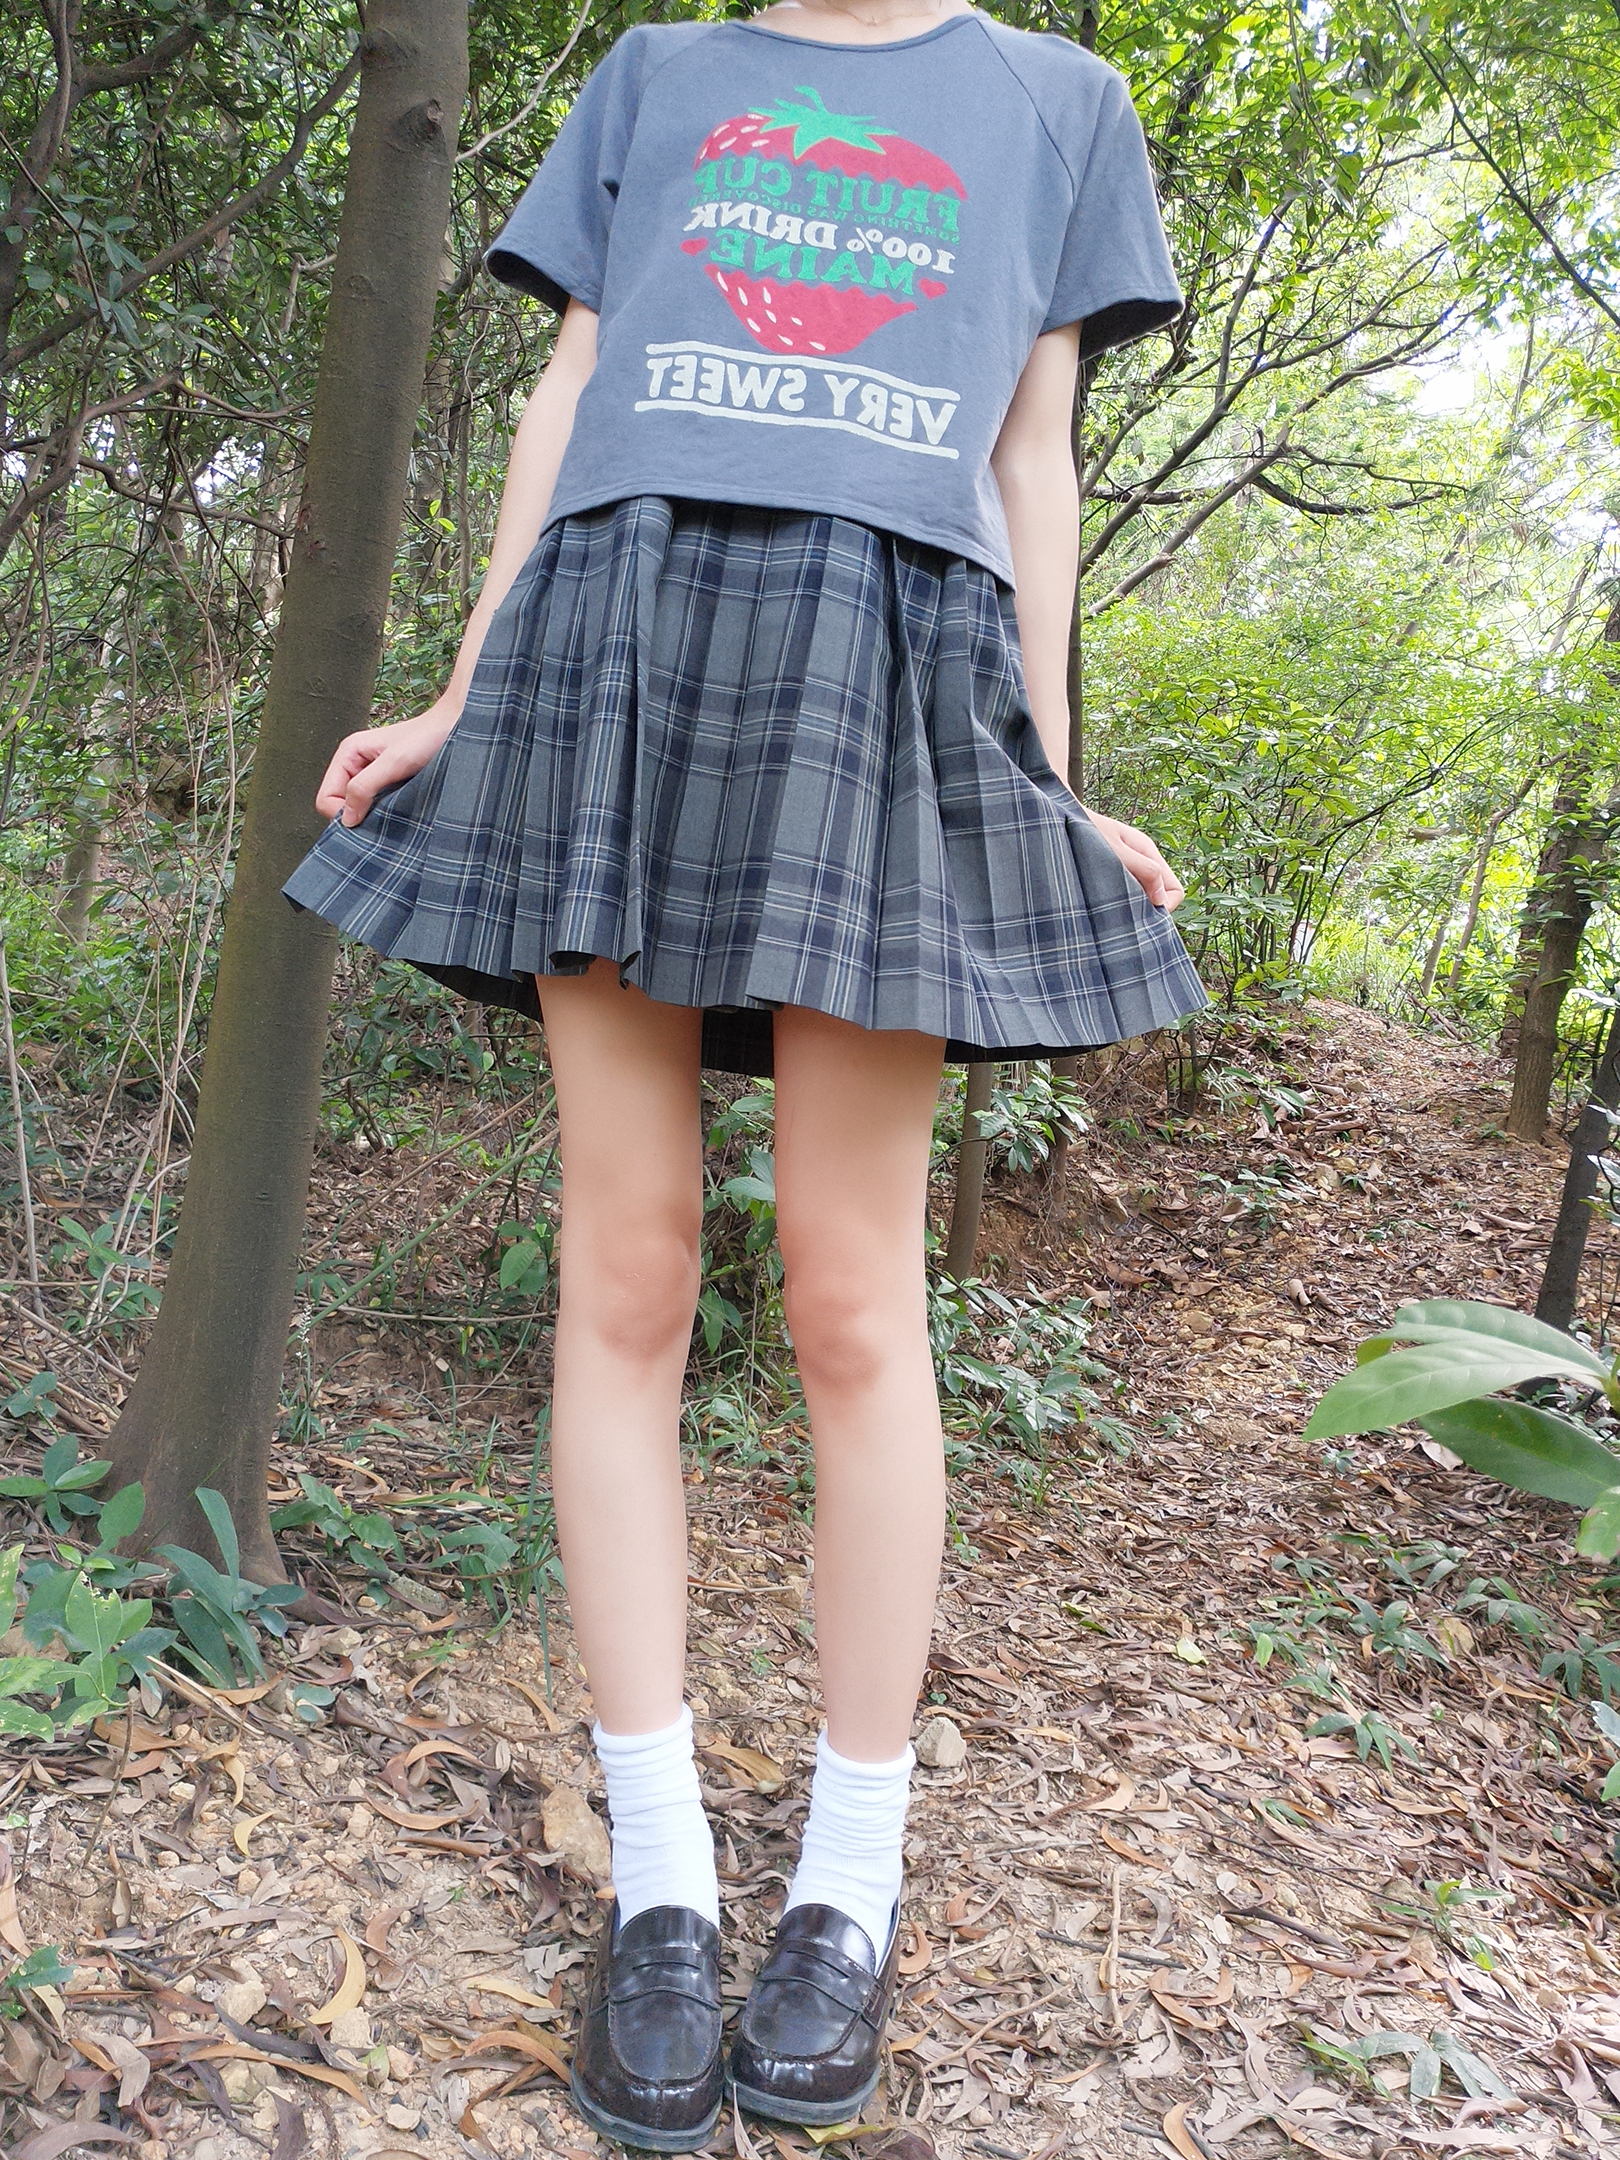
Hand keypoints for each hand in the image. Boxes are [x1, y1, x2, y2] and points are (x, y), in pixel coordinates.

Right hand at [315, 702, 458, 827]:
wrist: (457, 727)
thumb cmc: (428, 738)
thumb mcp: (394, 763)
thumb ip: (364, 787)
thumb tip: (346, 819)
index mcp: (348, 754)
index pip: (326, 797)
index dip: (343, 813)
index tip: (369, 818)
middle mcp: (355, 765)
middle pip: (339, 805)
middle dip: (357, 816)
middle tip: (385, 817)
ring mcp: (372, 776)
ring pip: (358, 808)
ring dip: (373, 815)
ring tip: (396, 810)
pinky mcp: (388, 784)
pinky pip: (376, 806)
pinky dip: (385, 812)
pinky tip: (402, 809)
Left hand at [1083, 809, 1184, 911]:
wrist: (1059, 817)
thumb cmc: (1084, 829)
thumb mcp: (1115, 850)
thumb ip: (1143, 870)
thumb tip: (1162, 900)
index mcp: (1148, 852)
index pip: (1175, 890)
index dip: (1165, 906)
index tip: (1141, 914)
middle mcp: (1142, 860)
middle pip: (1160, 895)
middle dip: (1148, 909)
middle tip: (1122, 915)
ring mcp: (1127, 866)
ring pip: (1143, 895)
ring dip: (1132, 906)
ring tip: (1109, 908)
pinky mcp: (1111, 872)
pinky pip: (1126, 892)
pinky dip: (1119, 901)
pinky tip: (1101, 904)